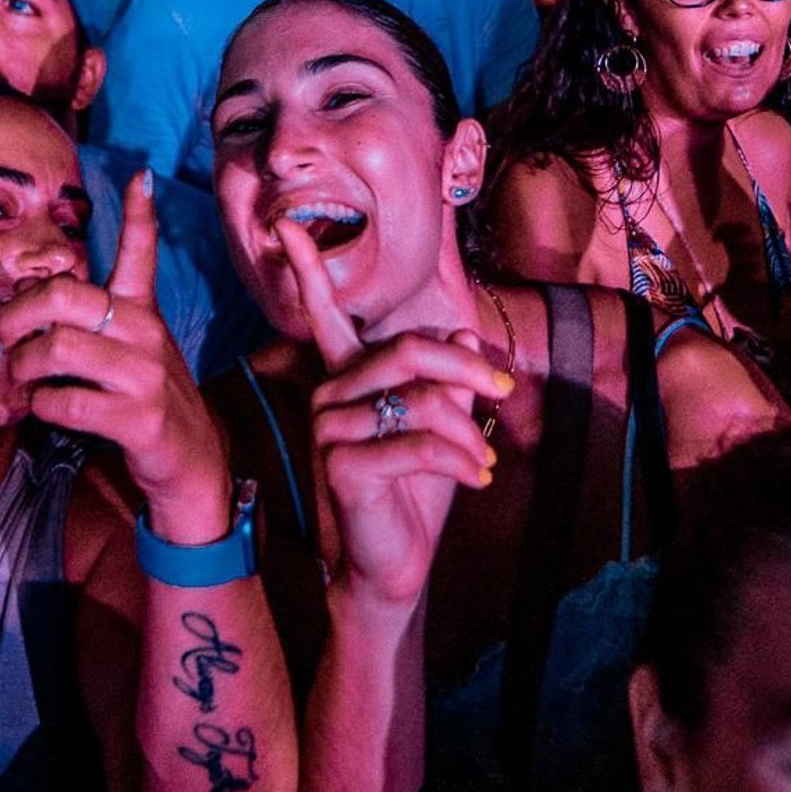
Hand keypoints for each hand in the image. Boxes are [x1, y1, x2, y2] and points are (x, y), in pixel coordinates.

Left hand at [0, 172, 232, 540]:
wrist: (191, 461)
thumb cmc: (144, 398)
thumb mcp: (128, 349)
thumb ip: (88, 320)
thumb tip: (29, 295)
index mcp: (141, 311)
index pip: (142, 253)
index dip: (141, 213)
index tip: (142, 175)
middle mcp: (145, 334)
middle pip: (63, 298)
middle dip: (16, 315)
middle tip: (3, 335)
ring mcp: (144, 375)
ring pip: (56, 350)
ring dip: (23, 369)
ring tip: (23, 380)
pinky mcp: (139, 418)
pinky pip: (67, 401)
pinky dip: (42, 406)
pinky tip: (45, 408)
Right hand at [280, 218, 506, 614]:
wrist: (393, 567)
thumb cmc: (415, 494)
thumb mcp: (444, 427)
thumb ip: (448, 381)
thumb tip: (464, 336)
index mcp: (347, 377)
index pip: (323, 315)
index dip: (308, 270)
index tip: (284, 224)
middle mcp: (329, 394)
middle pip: (409, 349)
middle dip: (468, 369)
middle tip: (505, 390)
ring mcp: (329, 429)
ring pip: (422, 399)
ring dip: (470, 433)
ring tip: (484, 462)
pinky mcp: (342, 465)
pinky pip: (419, 444)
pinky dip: (462, 461)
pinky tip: (479, 480)